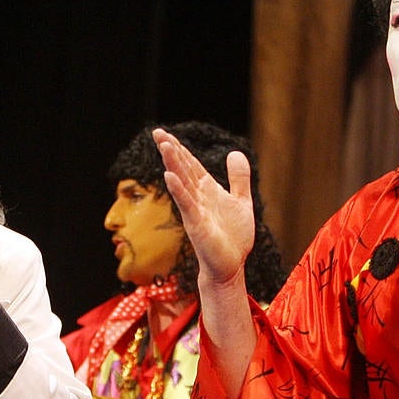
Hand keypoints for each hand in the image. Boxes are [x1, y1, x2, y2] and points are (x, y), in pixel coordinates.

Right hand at [152, 127, 252, 288]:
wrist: (232, 265)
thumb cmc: (234, 237)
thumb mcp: (241, 201)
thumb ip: (238, 178)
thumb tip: (235, 152)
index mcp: (207, 190)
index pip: (190, 165)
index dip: (179, 148)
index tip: (165, 133)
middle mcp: (198, 198)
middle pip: (182, 169)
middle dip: (171, 151)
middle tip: (157, 133)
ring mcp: (195, 210)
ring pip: (182, 183)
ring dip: (172, 164)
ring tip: (163, 146)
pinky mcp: (197, 225)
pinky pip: (186, 204)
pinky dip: (178, 190)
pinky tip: (170, 176)